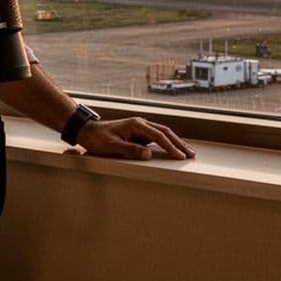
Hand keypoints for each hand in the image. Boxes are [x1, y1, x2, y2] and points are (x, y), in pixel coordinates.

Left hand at [76, 117, 194, 160]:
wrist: (88, 131)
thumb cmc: (98, 138)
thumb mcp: (112, 146)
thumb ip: (130, 150)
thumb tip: (148, 154)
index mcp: (136, 125)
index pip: (158, 136)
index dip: (170, 146)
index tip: (180, 156)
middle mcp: (141, 124)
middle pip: (165, 132)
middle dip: (179, 143)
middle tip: (192, 154)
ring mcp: (140, 128)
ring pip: (163, 134)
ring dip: (175, 142)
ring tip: (187, 152)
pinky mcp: (138, 133)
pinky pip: (156, 138)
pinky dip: (167, 143)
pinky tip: (173, 150)